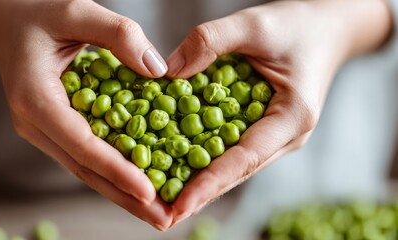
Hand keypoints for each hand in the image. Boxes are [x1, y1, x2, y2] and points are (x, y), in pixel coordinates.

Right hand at [0, 0, 170, 229]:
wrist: (7, 21)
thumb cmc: (38, 12)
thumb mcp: (77, 11)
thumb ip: (118, 35)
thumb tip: (158, 70)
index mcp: (36, 98)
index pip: (81, 144)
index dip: (116, 169)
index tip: (149, 192)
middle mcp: (37, 123)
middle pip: (86, 169)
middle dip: (125, 197)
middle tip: (164, 219)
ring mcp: (44, 130)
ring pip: (87, 169)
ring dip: (122, 193)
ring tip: (157, 213)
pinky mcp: (56, 128)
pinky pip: (87, 156)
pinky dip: (113, 173)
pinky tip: (139, 185)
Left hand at [165, 0, 391, 225]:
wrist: (324, 27)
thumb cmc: (298, 26)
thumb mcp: (255, 24)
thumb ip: (211, 42)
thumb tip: (168, 72)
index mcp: (292, 117)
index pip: (246, 158)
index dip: (212, 182)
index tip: (181, 205)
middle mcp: (284, 134)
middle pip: (237, 169)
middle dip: (201, 192)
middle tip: (165, 214)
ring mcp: (274, 133)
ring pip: (233, 162)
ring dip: (201, 179)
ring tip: (167, 198)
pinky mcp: (261, 125)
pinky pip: (232, 145)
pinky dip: (206, 155)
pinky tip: (179, 162)